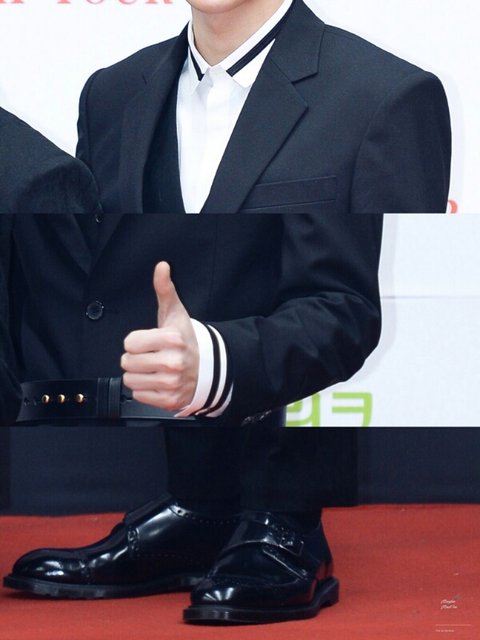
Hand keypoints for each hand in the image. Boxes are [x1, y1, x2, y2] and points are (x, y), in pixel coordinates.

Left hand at [121, 262, 198, 410]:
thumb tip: (161, 266)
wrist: (207, 367)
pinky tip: (158, 381)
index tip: (149, 342)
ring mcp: (172, 383)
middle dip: (135, 359)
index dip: (135, 342)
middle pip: (127, 362)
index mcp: (172, 339)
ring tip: (153, 369)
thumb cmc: (185, 339)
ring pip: (130, 380)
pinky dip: (145, 390)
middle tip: (151, 356)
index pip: (129, 343)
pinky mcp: (169, 400)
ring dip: (138, 375)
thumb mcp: (175, 313)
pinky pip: (138, 396)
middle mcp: (173, 362)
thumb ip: (165, 289)